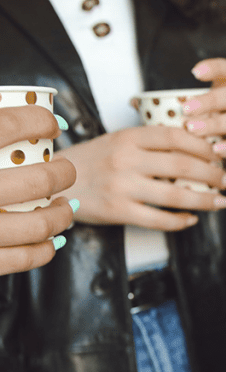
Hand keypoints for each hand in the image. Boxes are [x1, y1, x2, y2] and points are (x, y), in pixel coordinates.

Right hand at [0, 106, 76, 273]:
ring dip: (61, 214)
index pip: (7, 125)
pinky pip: (23, 258)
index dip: (38, 120)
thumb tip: (22, 105)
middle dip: (63, 173)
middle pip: (37, 180)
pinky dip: (44, 249)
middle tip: (65, 170)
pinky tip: (51, 239)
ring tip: (63, 205)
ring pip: (38, 224)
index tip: (50, 123)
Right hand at [54, 125, 225, 230]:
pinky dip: (180, 221)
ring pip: (175, 196)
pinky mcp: (118, 211)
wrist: (56, 182)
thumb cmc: (96, 160)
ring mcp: (122, 186)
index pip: (176, 137)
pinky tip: (192, 219)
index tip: (221, 155)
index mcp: (129, 137)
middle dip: (214, 175)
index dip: (204, 146)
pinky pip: (159, 220)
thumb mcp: (119, 140)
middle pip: (183, 167)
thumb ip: (151, 141)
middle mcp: (126, 160)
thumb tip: (197, 143)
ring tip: (222, 202)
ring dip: (205, 201)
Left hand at [185, 58, 225, 178]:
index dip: (213, 68)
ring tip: (194, 131)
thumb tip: (136, 102)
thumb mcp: (204, 116)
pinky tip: (215, 151)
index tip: (194, 72)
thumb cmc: (218, 133)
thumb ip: (178, 109)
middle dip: (209, 101)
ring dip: (216, 125)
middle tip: (185, 110)